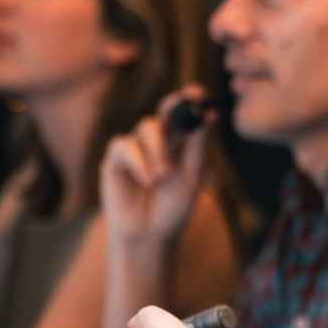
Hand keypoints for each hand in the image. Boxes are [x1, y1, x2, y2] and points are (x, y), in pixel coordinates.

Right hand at [101, 85, 212, 249]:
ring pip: (147, 127)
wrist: (149, 234)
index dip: (191, 99)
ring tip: (163, 176)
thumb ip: (198, 146)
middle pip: (165, 110)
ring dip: (157, 149)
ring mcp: (137, 147)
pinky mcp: (116, 158)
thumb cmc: (174, 206)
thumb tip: (211, 114)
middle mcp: (160, 139)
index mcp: (183, 142)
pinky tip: (148, 179)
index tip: (199, 92)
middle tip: (181, 105)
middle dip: (174, 106)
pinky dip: (138, 160)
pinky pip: (124, 145)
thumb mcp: (192, 176)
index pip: (188, 113)